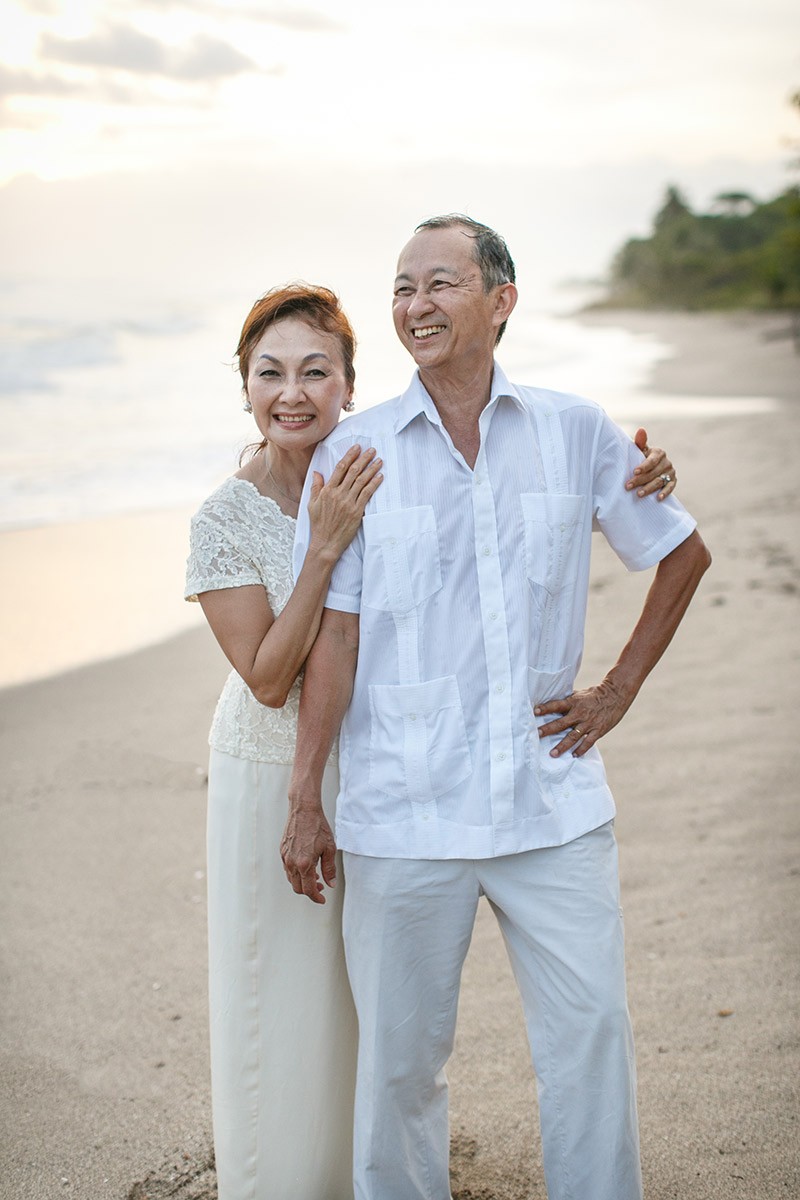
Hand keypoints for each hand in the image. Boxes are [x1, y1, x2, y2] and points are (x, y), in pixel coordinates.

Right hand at [280, 801, 336, 903]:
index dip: (316, 897)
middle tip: (320, 887)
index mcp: (304, 864)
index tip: (322, 899)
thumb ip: (329, 869)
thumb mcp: (329, 848)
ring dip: (302, 882)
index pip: (309, 889)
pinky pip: (287, 869)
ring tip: (315, 876)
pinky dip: (296, 873)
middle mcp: (292, 862)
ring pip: (291, 879)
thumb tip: (330, 883)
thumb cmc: (317, 826)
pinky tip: (306, 867)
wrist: (304, 809)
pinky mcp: (282, 851)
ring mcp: (285, 857)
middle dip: (309, 891)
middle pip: (298, 888)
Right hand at [307, 444, 382, 559]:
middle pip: (353, 471)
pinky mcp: (357, 511)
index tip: (357, 447)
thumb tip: (317, 472)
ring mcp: (348, 502)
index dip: (350, 456)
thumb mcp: (312, 504)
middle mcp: (338, 494)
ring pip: (362, 481)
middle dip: (364, 458)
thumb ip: (316, 487)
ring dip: (372, 469)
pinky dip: (374, 483)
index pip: (340, 468)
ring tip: (379, 460)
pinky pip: (367, 494)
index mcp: (327, 490)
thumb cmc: (319, 525)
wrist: (325, 543)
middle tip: (372, 450)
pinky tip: (380, 476)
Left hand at [534, 677, 634, 757]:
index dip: (545, 708)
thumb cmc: (595, 693)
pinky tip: (574, 756)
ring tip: (552, 754)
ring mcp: (589, 723)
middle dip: (548, 729)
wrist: (616, 694)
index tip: (534, 711)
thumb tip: (553, 705)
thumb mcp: (579, 694)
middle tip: (537, 735)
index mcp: (573, 702)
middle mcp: (579, 713)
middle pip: (561, 723)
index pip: (556, 705)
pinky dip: (581, 749)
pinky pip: (588, 742)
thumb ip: (568, 701)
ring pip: (573, 737)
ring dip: (562, 746)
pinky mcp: (598, 730)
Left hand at [626, 427, 675, 499]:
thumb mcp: (641, 451)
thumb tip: (641, 430)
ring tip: (638, 494)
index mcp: (659, 452)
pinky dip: (665, 493)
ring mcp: (670, 472)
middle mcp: (666, 462)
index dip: (643, 466)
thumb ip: (640, 442)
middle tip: (628, 486)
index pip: (652, 460)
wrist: (652, 468)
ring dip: (649, 488)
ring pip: (659, 481)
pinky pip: (670, 487)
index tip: (634, 472)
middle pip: (653, 473)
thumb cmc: (642, 458)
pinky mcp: (673, 481)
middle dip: (640, 480)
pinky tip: (658, 498)